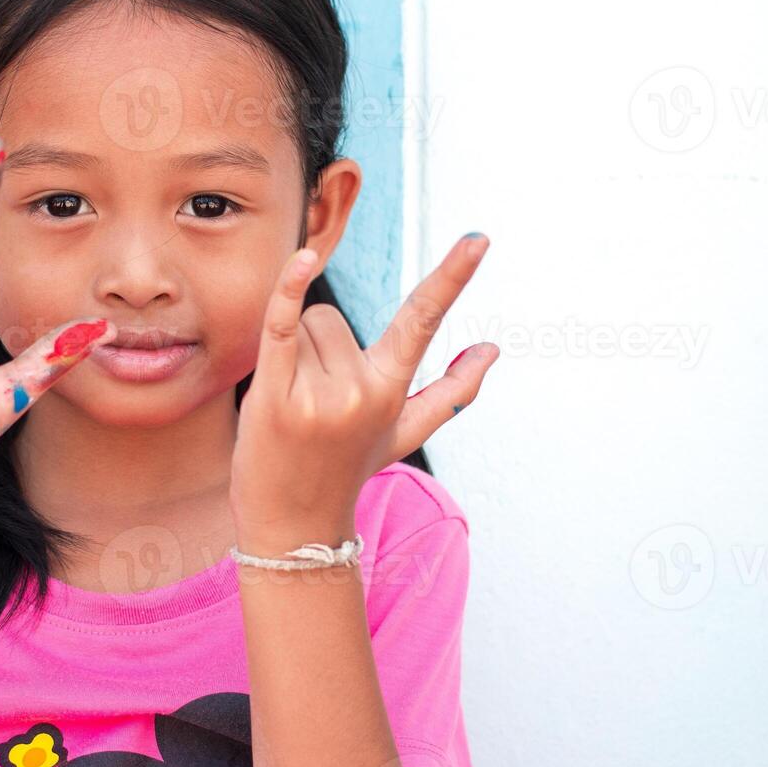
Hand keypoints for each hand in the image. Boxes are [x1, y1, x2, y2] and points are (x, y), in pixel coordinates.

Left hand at [229, 234, 498, 550]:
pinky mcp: (275, 394)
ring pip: (300, 324)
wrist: (292, 527)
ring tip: (289, 403)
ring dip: (289, 355)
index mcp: (391, 391)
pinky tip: (304, 260)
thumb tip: (492, 350)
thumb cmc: (345, 471)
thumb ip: (451, 391)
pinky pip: (282, 323)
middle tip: (310, 402)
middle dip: (316, 347)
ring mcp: (319, 395)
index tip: (480, 239)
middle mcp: (361, 390)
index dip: (452, 276)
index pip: (424, 320)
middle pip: (331, 317)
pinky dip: (288, 289)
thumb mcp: (403, 435)